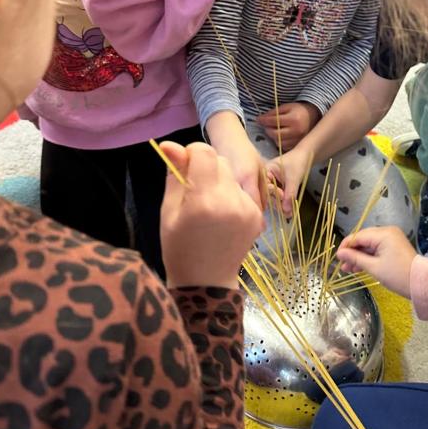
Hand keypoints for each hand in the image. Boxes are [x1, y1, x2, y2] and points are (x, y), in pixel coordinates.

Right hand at [159, 142, 264, 287]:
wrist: (206, 283)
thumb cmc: (179, 248)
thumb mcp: (169, 211)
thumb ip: (175, 175)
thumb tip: (170, 145)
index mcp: (204, 201)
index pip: (205, 152)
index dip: (192, 154)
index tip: (184, 167)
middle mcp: (231, 201)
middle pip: (220, 161)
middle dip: (206, 168)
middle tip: (195, 191)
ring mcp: (249, 209)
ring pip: (233, 175)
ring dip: (219, 182)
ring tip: (209, 206)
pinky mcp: (259, 216)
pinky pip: (243, 191)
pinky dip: (232, 196)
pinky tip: (222, 216)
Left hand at [257, 102, 320, 150]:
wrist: (313, 117)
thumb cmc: (298, 110)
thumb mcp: (287, 107)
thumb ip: (273, 113)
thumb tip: (260, 119)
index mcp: (294, 119)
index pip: (273, 122)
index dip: (263, 120)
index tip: (258, 119)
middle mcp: (297, 131)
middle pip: (274, 134)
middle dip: (268, 129)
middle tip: (266, 125)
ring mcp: (298, 140)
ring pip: (278, 142)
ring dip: (273, 137)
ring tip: (274, 130)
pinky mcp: (298, 146)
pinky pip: (284, 147)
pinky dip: (280, 142)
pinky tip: (281, 136)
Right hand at [266, 145, 312, 216]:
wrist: (306, 156)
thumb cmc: (298, 162)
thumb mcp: (294, 178)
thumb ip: (290, 194)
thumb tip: (286, 211)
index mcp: (265, 171)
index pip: (265, 186)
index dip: (273, 193)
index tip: (283, 196)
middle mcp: (266, 178)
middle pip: (268, 195)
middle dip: (278, 203)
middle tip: (287, 213)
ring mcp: (272, 183)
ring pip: (274, 198)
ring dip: (282, 206)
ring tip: (290, 214)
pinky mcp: (278, 187)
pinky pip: (280, 198)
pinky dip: (285, 203)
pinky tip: (290, 211)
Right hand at [336, 226, 416, 297]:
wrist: (420, 283)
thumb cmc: (397, 275)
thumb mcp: (373, 267)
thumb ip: (355, 258)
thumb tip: (339, 254)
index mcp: (383, 234)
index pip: (358, 236)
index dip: (346, 246)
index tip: (337, 257)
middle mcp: (387, 232)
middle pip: (363, 239)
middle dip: (352, 252)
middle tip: (342, 265)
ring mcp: (391, 239)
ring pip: (369, 245)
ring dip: (359, 256)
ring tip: (348, 270)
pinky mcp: (394, 246)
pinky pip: (377, 248)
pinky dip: (369, 257)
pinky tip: (359, 267)